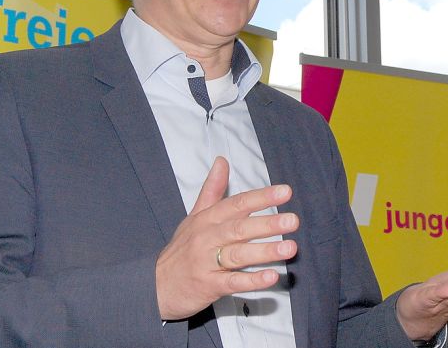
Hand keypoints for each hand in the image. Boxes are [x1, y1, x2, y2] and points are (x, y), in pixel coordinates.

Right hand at [154, 156, 298, 319]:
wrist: (154, 287)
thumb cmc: (181, 250)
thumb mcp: (194, 216)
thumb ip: (212, 189)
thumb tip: (222, 160)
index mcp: (207, 219)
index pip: (237, 204)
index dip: (261, 197)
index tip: (285, 191)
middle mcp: (207, 238)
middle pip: (239, 228)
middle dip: (267, 224)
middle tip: (293, 220)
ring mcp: (207, 263)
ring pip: (238, 254)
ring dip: (265, 251)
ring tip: (290, 248)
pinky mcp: (208, 286)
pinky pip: (232, 283)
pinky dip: (252, 280)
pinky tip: (271, 277)